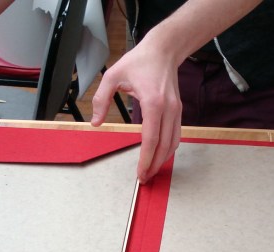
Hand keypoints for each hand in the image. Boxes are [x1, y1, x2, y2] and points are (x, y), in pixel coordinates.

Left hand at [91, 41, 181, 183]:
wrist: (163, 50)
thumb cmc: (139, 61)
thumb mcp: (113, 75)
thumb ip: (101, 99)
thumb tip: (95, 122)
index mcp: (153, 103)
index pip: (151, 139)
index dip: (146, 159)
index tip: (140, 173)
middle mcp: (168, 109)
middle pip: (164, 146)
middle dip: (154, 165)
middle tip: (145, 179)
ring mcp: (176, 111)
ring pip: (173, 143)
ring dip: (163, 160)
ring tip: (151, 171)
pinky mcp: (178, 111)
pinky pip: (176, 135)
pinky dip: (169, 149)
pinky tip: (159, 155)